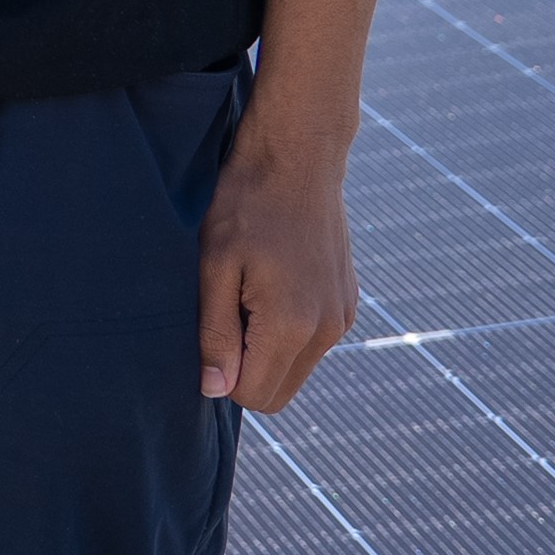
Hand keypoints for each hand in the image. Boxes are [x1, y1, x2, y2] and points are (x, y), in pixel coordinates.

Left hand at [196, 127, 357, 410]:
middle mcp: (327, 331)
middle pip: (278, 393)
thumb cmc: (245, 205)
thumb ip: (215, 332)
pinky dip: (285, 330)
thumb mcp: (214, 265)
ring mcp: (342, 318)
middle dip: (243, 370)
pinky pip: (311, 343)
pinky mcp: (347, 304)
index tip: (207, 329)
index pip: (253, 396)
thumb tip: (215, 390)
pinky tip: (267, 282)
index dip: (220, 376)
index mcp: (292, 326)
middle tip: (222, 312)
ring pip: (295, 369)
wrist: (298, 159)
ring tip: (244, 291)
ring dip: (263, 348)